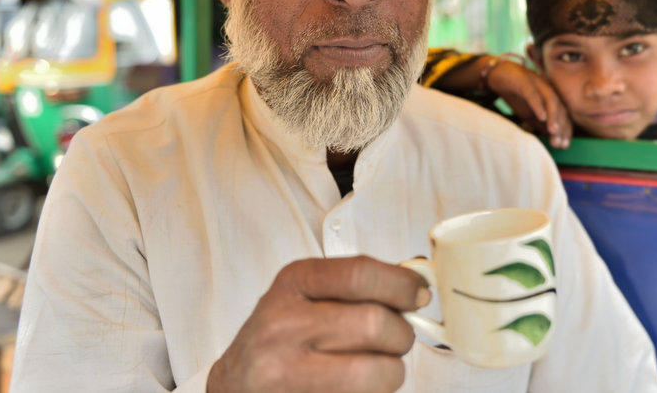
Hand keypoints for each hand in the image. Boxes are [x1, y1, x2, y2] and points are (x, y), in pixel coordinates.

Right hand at [207, 256, 429, 392]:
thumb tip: (420, 284)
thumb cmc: (285, 333)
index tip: (418, 294)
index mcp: (294, 283)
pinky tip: (355, 387)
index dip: (401, 284)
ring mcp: (284, 372)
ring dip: (392, 372)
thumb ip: (360, 285)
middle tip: (395, 340)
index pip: (360, 274)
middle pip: (375, 324)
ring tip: (378, 367)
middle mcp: (284, 325)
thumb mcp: (310, 293)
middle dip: (401, 334)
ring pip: (376, 372)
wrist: (236, 383)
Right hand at [485, 60, 572, 147]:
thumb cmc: (516, 94)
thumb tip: (550, 137)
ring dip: (553, 116)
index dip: (565, 130)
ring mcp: (537, 83)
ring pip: (550, 100)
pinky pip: (533, 93)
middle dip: (561, 127)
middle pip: (560, 108)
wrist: (498, 75)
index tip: (563, 146)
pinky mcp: (524, 81)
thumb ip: (539, 123)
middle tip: (558, 143)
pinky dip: (538, 105)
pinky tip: (540, 116)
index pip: (563, 115)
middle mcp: (548, 88)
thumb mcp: (528, 113)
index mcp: (551, 96)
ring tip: (553, 131)